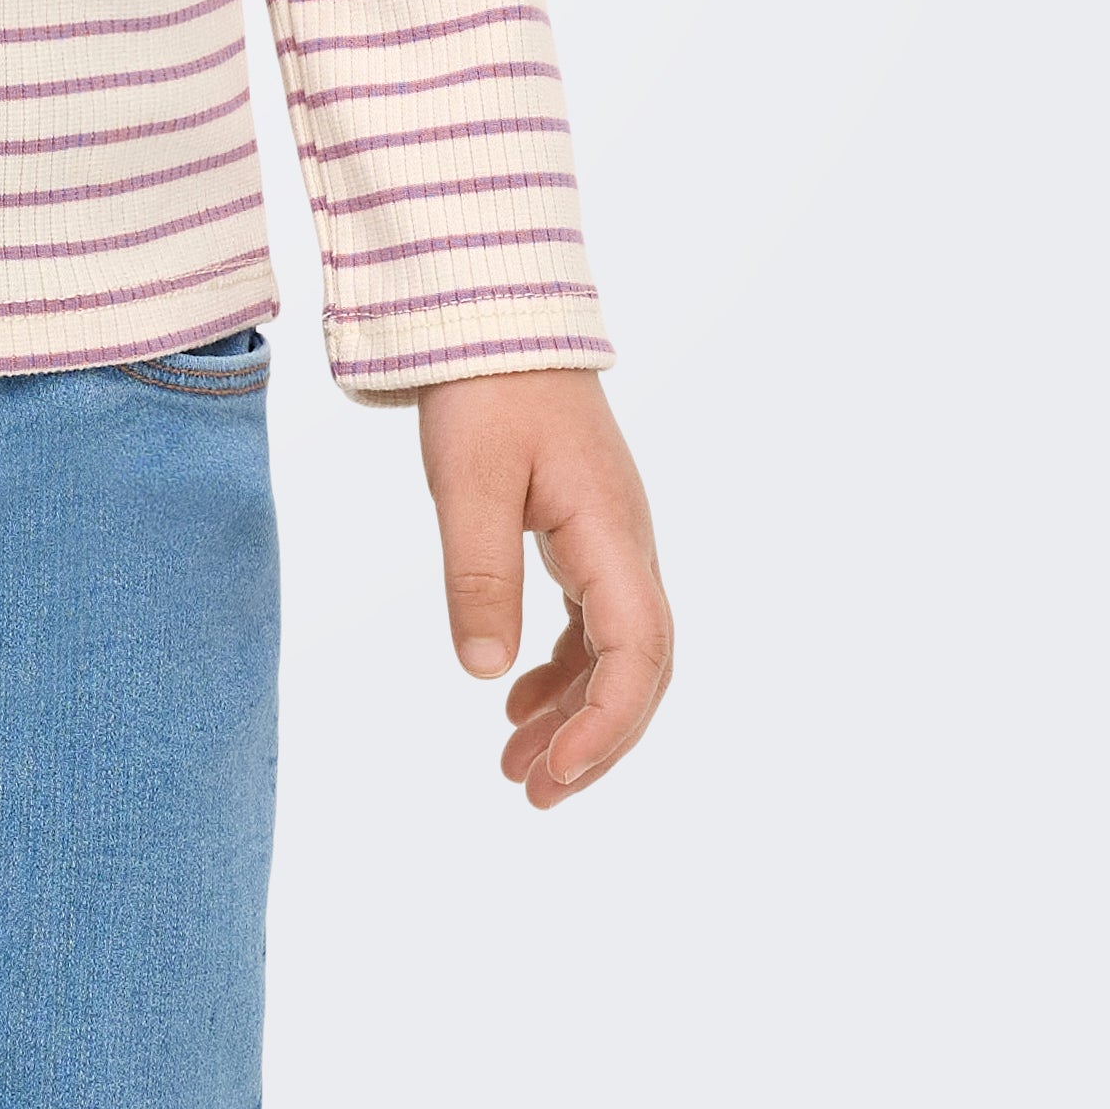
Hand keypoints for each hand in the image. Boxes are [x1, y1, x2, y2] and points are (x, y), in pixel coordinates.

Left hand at [416, 367, 671, 806]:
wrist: (493, 313)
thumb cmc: (485, 387)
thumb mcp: (469, 482)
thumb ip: (479, 576)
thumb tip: (487, 676)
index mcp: (612, 534)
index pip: (639, 652)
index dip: (607, 725)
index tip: (555, 775)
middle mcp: (626, 544)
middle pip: (640, 667)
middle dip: (596, 740)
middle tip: (533, 795)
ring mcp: (609, 539)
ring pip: (615, 650)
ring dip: (575, 714)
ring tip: (514, 768)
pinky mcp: (582, 532)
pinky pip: (589, 622)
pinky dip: (560, 670)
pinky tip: (514, 700)